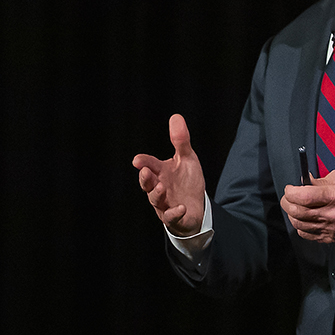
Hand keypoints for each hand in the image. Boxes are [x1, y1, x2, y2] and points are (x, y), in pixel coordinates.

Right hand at [131, 114, 206, 235]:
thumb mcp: (187, 159)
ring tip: (161, 188)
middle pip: (147, 184)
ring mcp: (165, 204)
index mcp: (161, 173)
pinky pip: (171, 217)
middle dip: (145, 179)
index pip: (149, 165)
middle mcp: (159, 188)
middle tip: (145, 171)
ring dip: (156, 194)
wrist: (196, 208)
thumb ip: (180, 141)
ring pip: (155, 201)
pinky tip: (181, 207)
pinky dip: (174, 213)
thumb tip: (176, 116)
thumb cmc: (187, 182)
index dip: (143, 162)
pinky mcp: (175, 217)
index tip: (138, 160)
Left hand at [281, 170, 334, 243]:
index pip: (304, 196)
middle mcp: (331, 214)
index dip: (291, 192)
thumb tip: (304, 181)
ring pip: (299, 224)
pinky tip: (304, 218)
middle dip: (287, 202)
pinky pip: (305, 235)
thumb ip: (321, 180)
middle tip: (288, 197)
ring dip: (292, 214)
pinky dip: (300, 226)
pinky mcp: (329, 238)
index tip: (290, 188)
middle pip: (297, 211)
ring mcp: (330, 228)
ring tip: (295, 207)